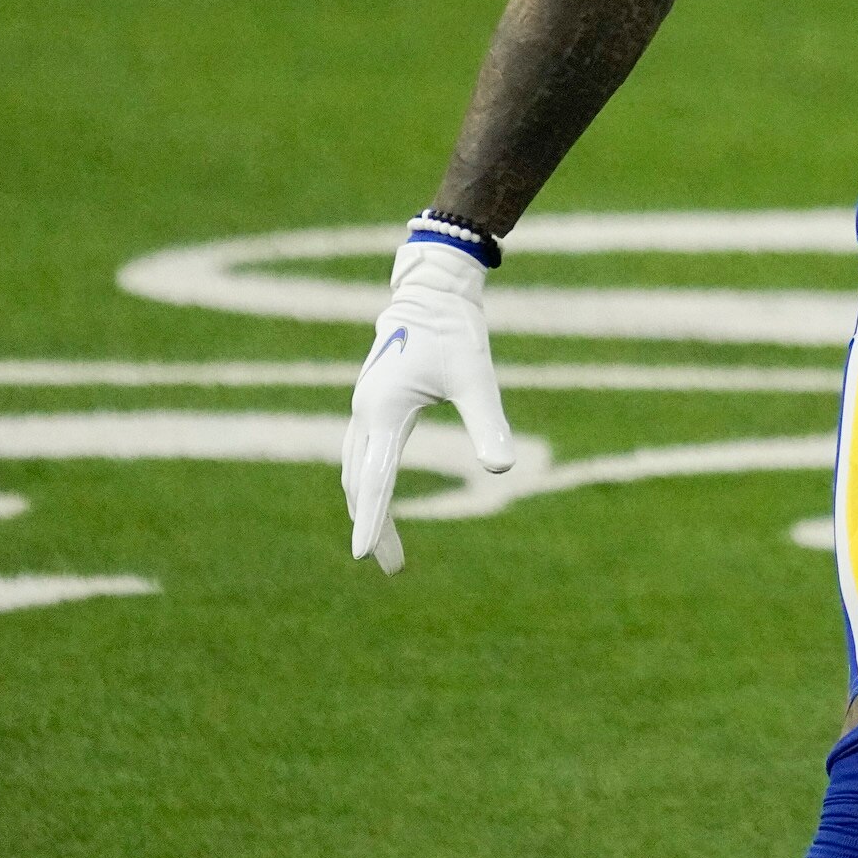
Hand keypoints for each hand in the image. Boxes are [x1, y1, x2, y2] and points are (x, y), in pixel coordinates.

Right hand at [341, 233, 514, 573]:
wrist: (433, 290)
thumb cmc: (456, 332)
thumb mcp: (477, 378)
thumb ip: (487, 423)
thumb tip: (503, 469)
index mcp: (384, 413)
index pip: (375, 481)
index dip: (372, 521)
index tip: (364, 557)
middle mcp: (365, 414)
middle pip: (358, 484)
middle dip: (373, 525)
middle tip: (391, 566)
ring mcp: (364, 407)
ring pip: (353, 470)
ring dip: (366, 506)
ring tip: (384, 543)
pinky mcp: (372, 401)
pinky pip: (359, 454)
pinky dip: (365, 482)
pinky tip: (377, 495)